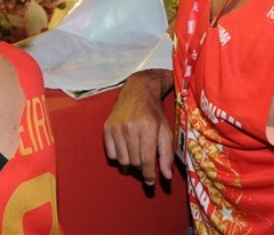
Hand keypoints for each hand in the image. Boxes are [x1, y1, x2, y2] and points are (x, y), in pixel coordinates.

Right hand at [103, 69, 173, 185]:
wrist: (138, 91)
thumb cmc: (154, 113)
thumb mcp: (165, 131)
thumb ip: (167, 154)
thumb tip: (166, 177)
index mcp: (148, 128)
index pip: (147, 160)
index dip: (149, 175)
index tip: (150, 181)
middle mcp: (131, 127)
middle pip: (135, 162)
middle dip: (141, 168)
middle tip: (145, 164)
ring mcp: (117, 127)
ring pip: (122, 160)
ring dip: (130, 164)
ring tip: (136, 156)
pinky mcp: (107, 128)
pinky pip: (111, 154)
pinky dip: (118, 157)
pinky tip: (125, 150)